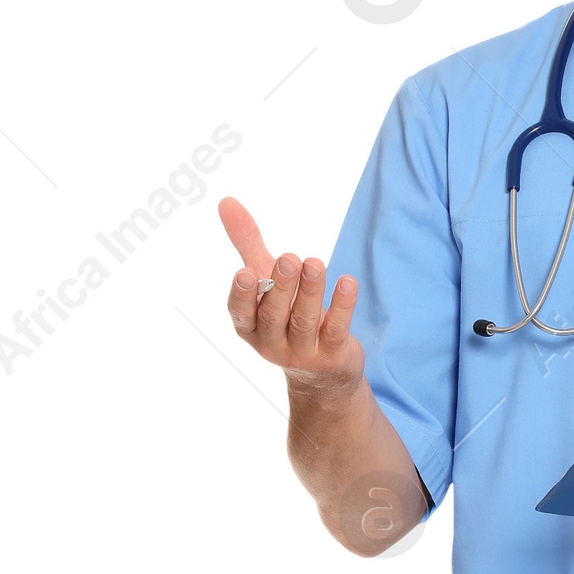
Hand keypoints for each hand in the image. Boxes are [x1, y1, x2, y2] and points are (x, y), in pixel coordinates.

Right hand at [220, 197, 362, 398]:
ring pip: (303, 321)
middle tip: (290, 257)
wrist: (322, 372)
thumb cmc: (286, 314)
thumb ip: (247, 243)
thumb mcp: (266, 279)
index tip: (244, 272)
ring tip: (315, 263)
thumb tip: (226, 201)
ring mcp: (302, 353)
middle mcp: (272, 344)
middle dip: (281, 286)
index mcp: (250, 327)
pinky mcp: (331, 356)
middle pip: (273, 315)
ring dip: (309, 292)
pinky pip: (336, 329)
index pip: (240, 313)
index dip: (241, 295)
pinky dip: (341, 306)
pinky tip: (347, 282)